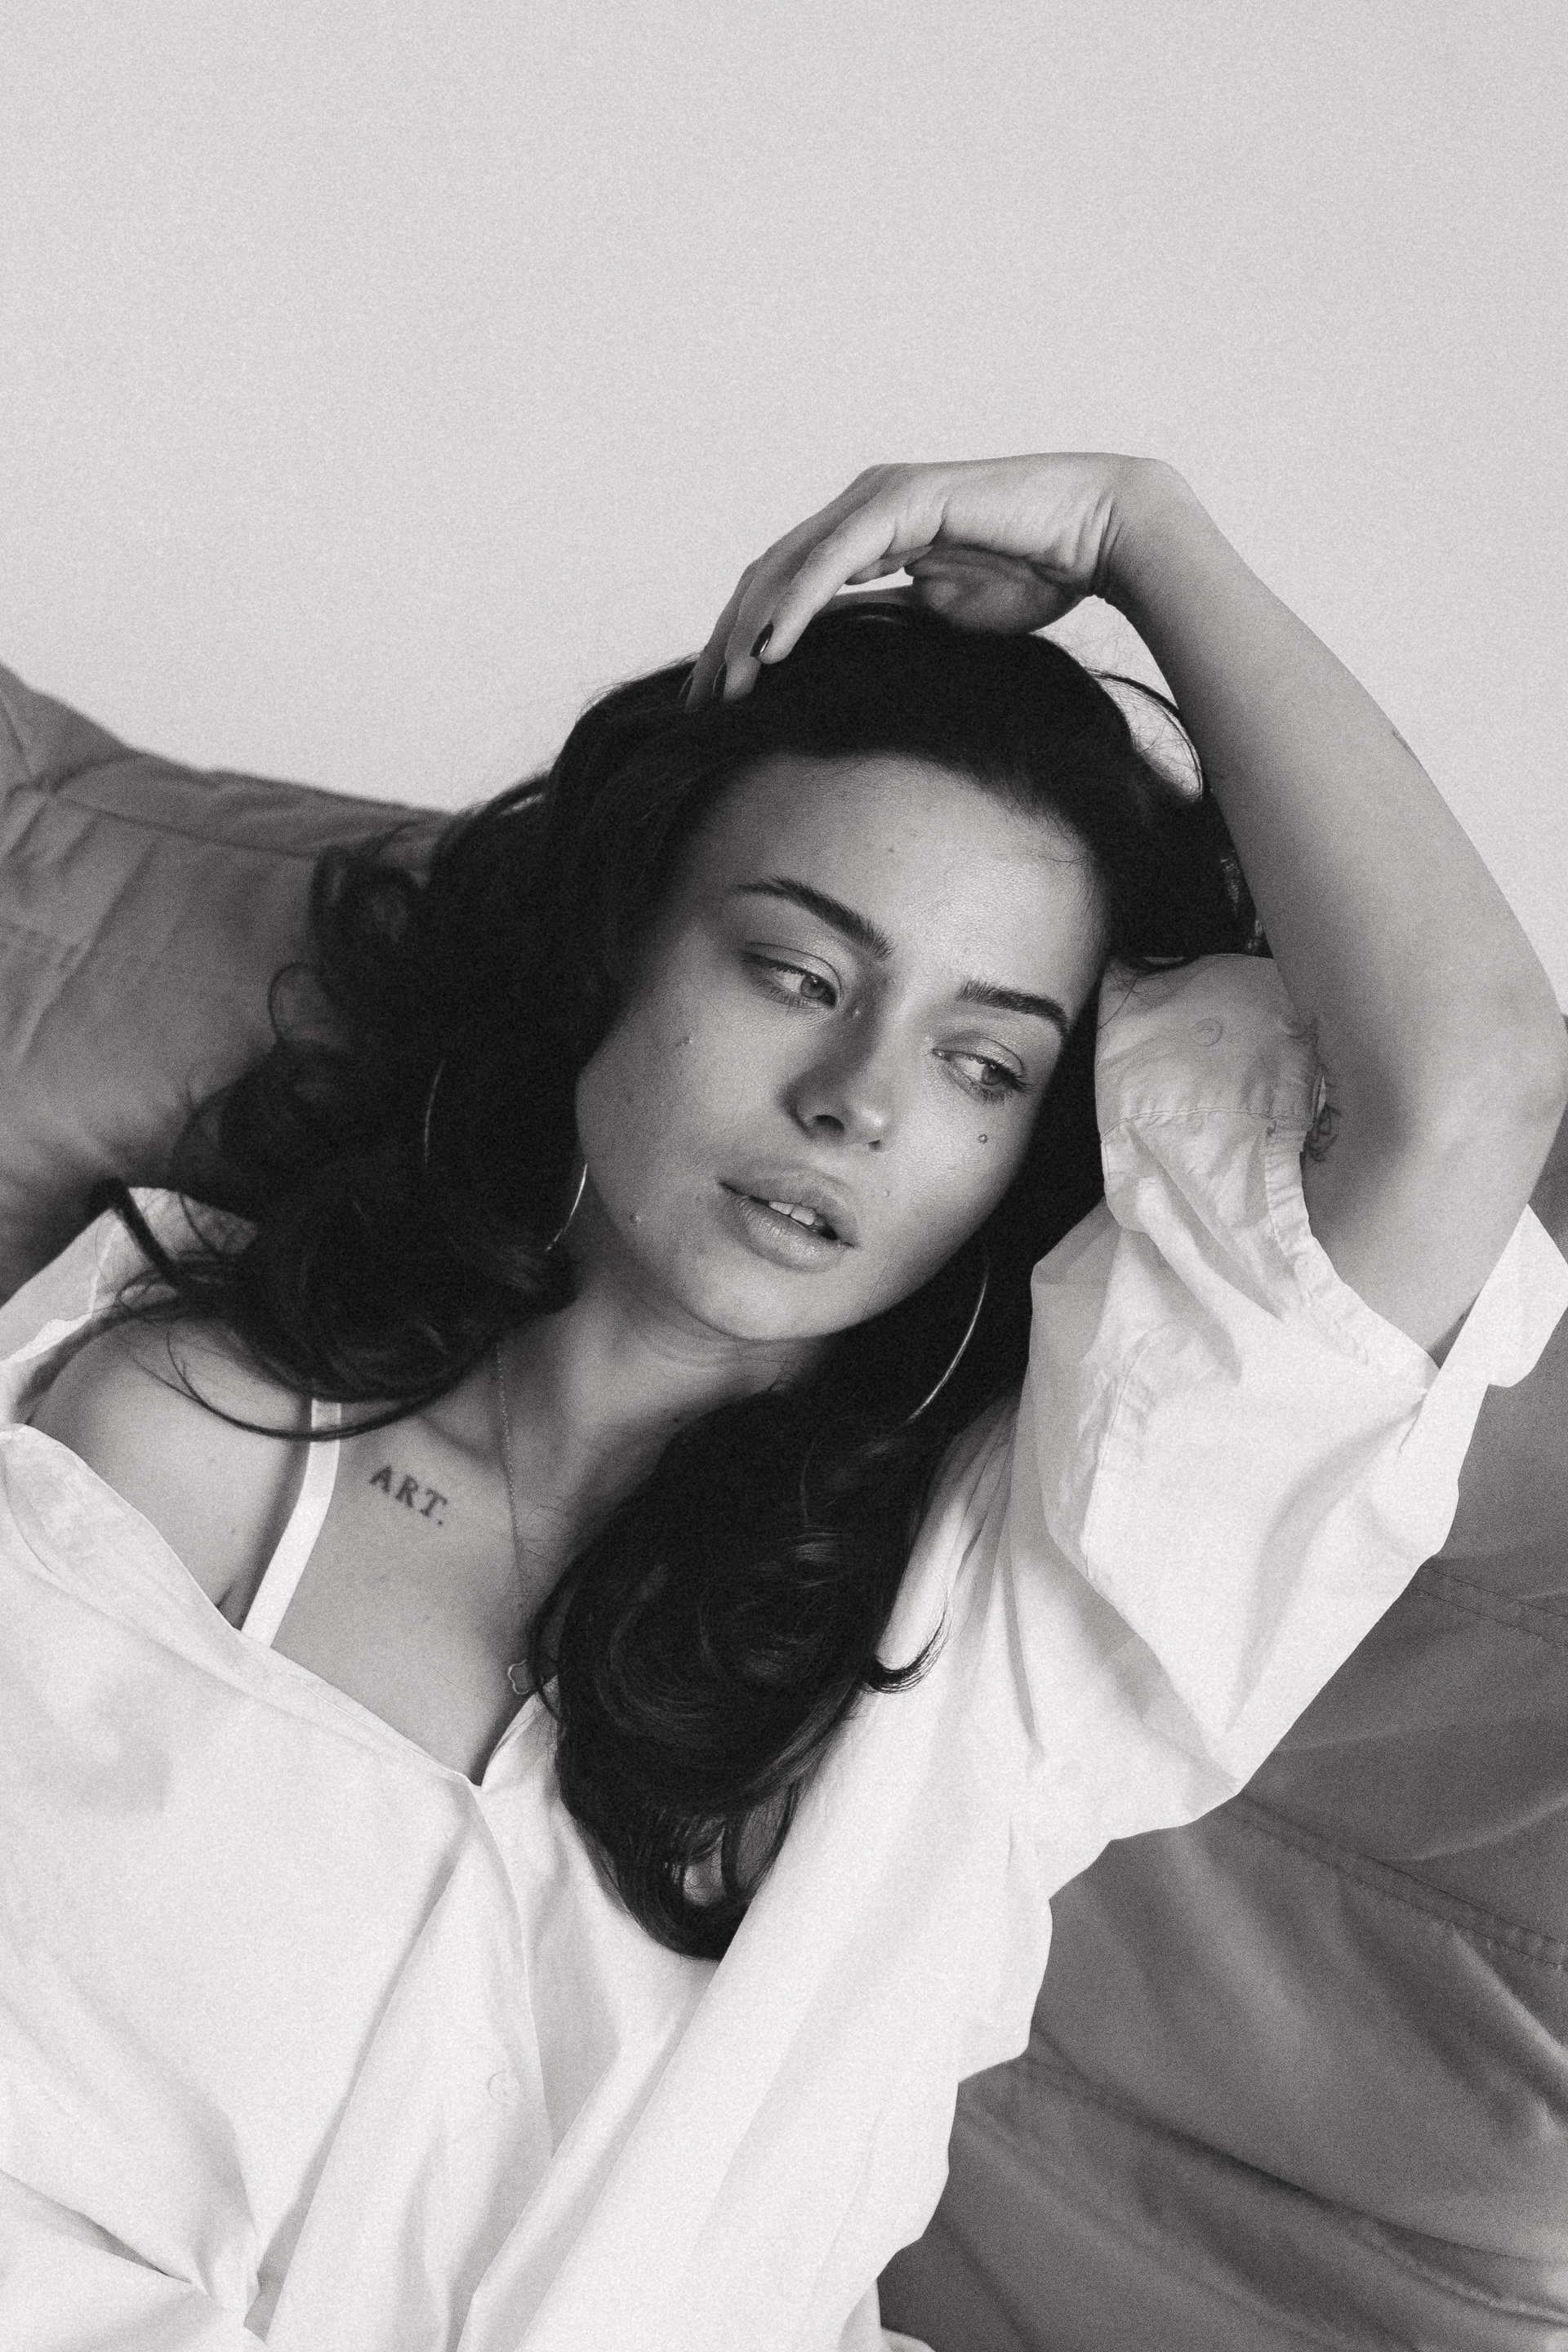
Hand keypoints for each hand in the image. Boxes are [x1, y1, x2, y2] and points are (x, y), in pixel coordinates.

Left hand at [685, 452, 1170, 703]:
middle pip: (768, 575)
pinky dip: (795, 603)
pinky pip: (832, 559)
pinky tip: (770, 648)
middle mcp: (861, 506)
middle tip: (701, 704)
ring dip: (750, 629)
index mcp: (865, 532)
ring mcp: (878, 497)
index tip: (720, 702)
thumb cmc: (1036, 574)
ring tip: (726, 686)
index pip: (783, 588)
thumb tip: (842, 663)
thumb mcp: (941, 617)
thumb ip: (886, 625)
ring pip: (788, 565)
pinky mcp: (902, 501)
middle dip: (728, 641)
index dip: (744, 642)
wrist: (1102, 536)